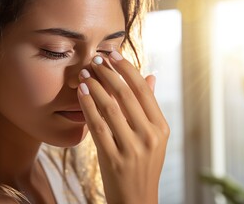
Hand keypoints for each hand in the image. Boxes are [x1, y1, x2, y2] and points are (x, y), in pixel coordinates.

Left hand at [77, 51, 169, 203]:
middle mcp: (150, 136)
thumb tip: (150, 76)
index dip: (127, 69)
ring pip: (110, 107)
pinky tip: (82, 92)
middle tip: (96, 59)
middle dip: (109, 73)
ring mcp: (132, 148)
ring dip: (96, 86)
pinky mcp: (114, 159)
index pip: (143, 90)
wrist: (136, 199)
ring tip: (86, 73)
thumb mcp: (154, 137)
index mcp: (161, 127)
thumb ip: (150, 107)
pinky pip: (97, 126)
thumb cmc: (144, 165)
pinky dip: (88, 105)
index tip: (113, 55)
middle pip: (126, 95)